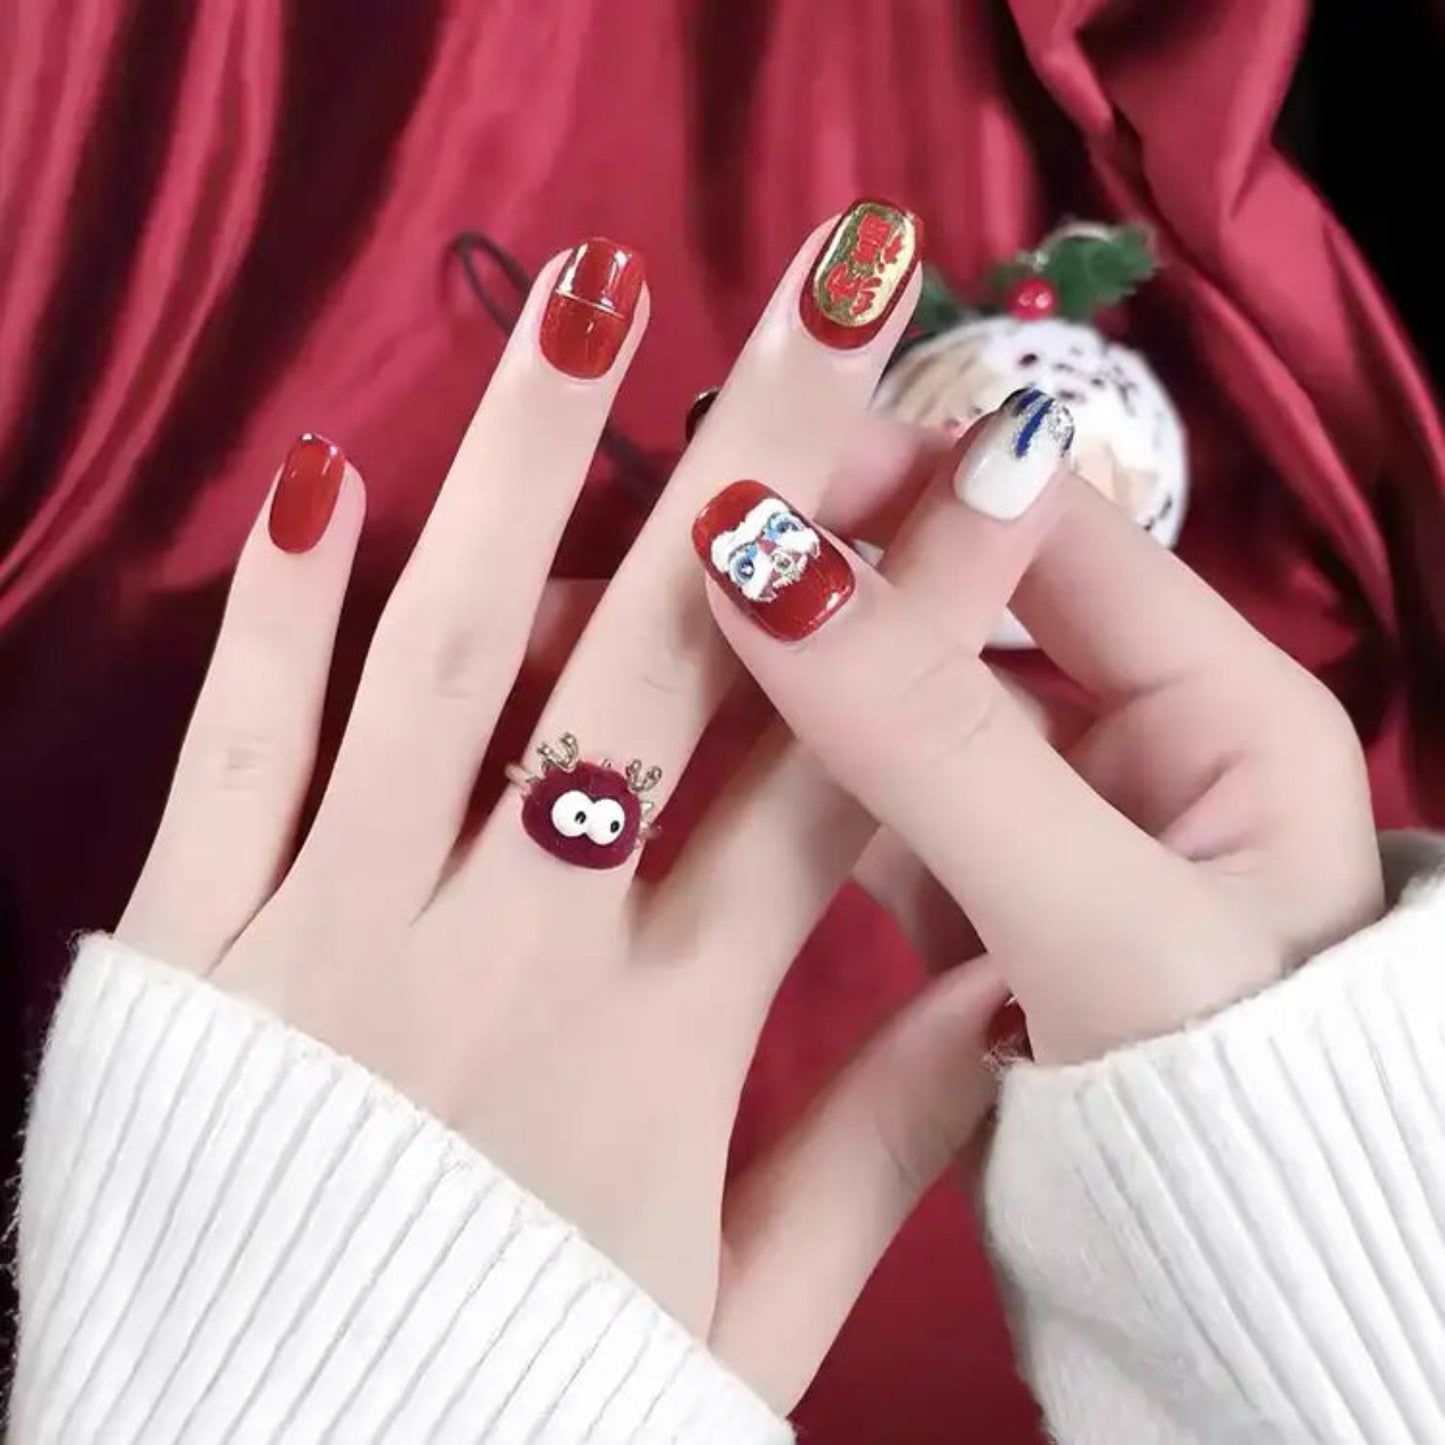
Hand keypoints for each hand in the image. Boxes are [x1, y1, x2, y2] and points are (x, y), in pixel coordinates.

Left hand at [113, 210, 1020, 1410]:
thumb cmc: (518, 1399)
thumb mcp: (742, 1319)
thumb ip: (881, 1151)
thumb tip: (1011, 1008)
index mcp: (660, 1039)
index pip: (828, 772)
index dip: (920, 610)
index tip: (989, 466)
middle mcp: (510, 949)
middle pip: (665, 660)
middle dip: (765, 462)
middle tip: (830, 296)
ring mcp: (335, 936)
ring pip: (446, 658)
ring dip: (524, 465)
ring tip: (590, 303)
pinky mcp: (194, 952)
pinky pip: (236, 754)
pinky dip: (275, 615)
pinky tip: (319, 478)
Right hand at [699, 400, 1384, 1067]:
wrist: (1249, 1297)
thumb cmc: (1226, 1108)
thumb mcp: (1096, 918)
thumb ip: (936, 746)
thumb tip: (761, 559)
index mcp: (1217, 701)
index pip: (1042, 527)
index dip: (900, 480)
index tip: (742, 466)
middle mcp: (1133, 741)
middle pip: (953, 613)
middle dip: (810, 579)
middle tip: (646, 554)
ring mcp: (1049, 823)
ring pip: (895, 716)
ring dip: (777, 682)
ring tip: (631, 649)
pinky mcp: (984, 901)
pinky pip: (875, 811)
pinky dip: (787, 786)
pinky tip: (683, 763)